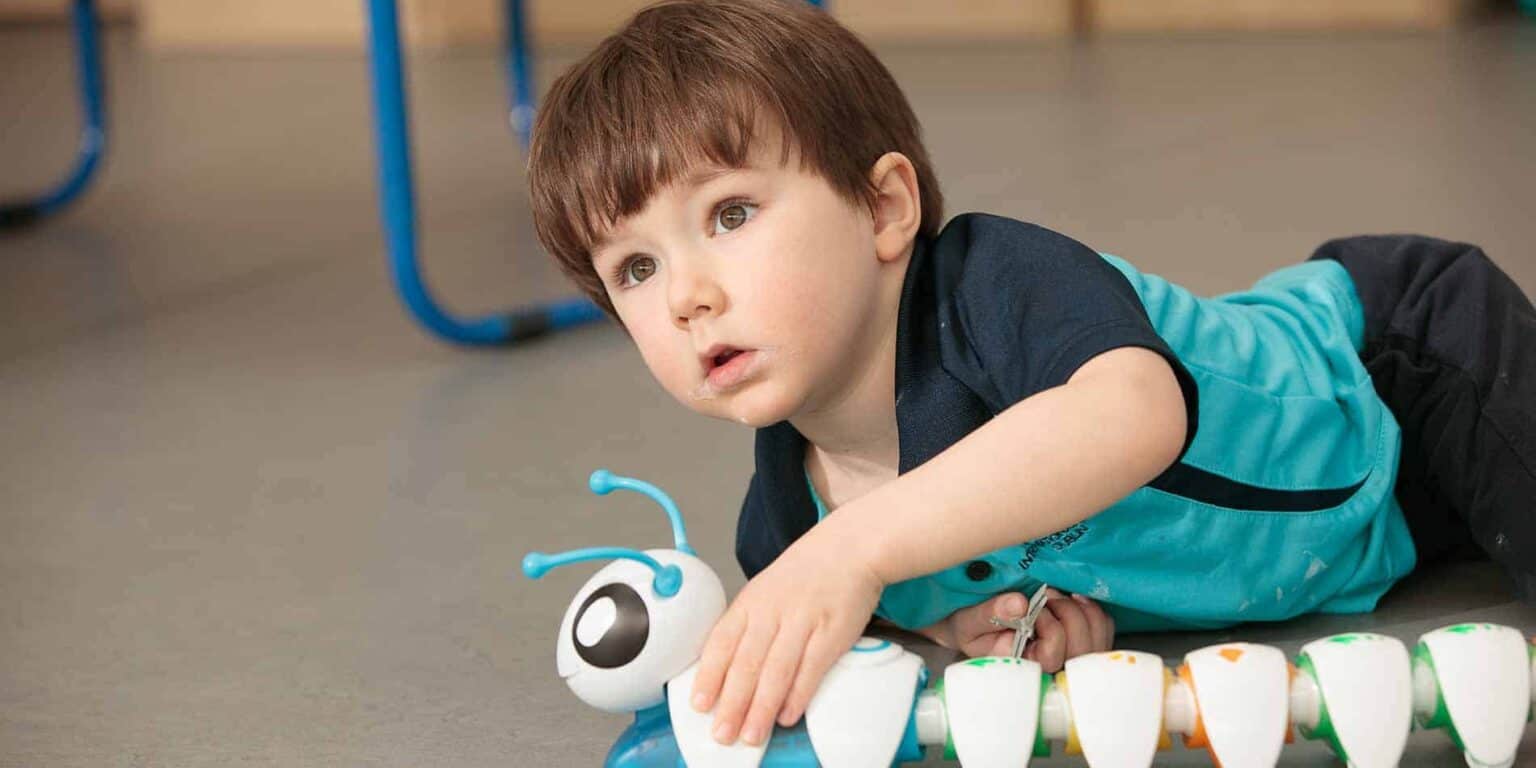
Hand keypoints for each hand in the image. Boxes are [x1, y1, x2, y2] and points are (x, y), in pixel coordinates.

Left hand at [688, 530, 883, 745]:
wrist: (850, 548)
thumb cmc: (806, 573)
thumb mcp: (765, 590)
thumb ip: (747, 626)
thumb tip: (727, 671)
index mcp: (750, 602)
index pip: (721, 642)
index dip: (708, 676)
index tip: (699, 704)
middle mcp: (772, 611)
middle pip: (746, 663)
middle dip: (731, 703)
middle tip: (722, 733)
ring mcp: (802, 621)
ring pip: (775, 670)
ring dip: (761, 708)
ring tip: (752, 734)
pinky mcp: (831, 632)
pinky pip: (811, 667)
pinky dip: (798, 694)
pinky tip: (787, 714)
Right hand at [915, 588, 1114, 672]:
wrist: (972, 626)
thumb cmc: (968, 628)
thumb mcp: (966, 621)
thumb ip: (988, 614)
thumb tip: (1019, 604)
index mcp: (1023, 668)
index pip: (1054, 655)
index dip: (1050, 627)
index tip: (1030, 607)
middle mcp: (1051, 668)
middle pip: (1083, 647)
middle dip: (1067, 612)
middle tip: (1044, 595)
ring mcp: (1070, 657)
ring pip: (1097, 635)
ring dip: (1078, 608)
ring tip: (1053, 597)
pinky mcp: (1083, 641)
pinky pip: (1103, 626)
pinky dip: (1090, 607)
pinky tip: (1070, 599)